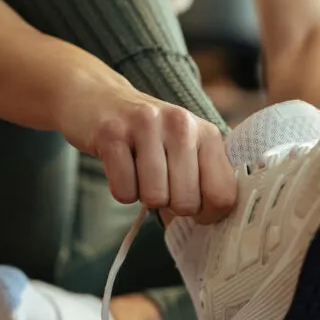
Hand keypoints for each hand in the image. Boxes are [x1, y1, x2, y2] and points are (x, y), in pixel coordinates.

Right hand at [59, 77, 236, 223]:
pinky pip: (124, 191)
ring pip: (154, 197)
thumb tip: (214, 221)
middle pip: (186, 203)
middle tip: (160, 183)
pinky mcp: (112, 133)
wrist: (96, 99)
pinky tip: (121, 167)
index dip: (207, 214)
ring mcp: (146, 126)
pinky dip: (121, 190)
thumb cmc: (149, 136)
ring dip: (144, 196)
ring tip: (140, 172)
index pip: (222, 194)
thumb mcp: (187, 147)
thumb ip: (206, 179)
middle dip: (170, 206)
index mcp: (207, 133)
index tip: (193, 207)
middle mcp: (181, 124)